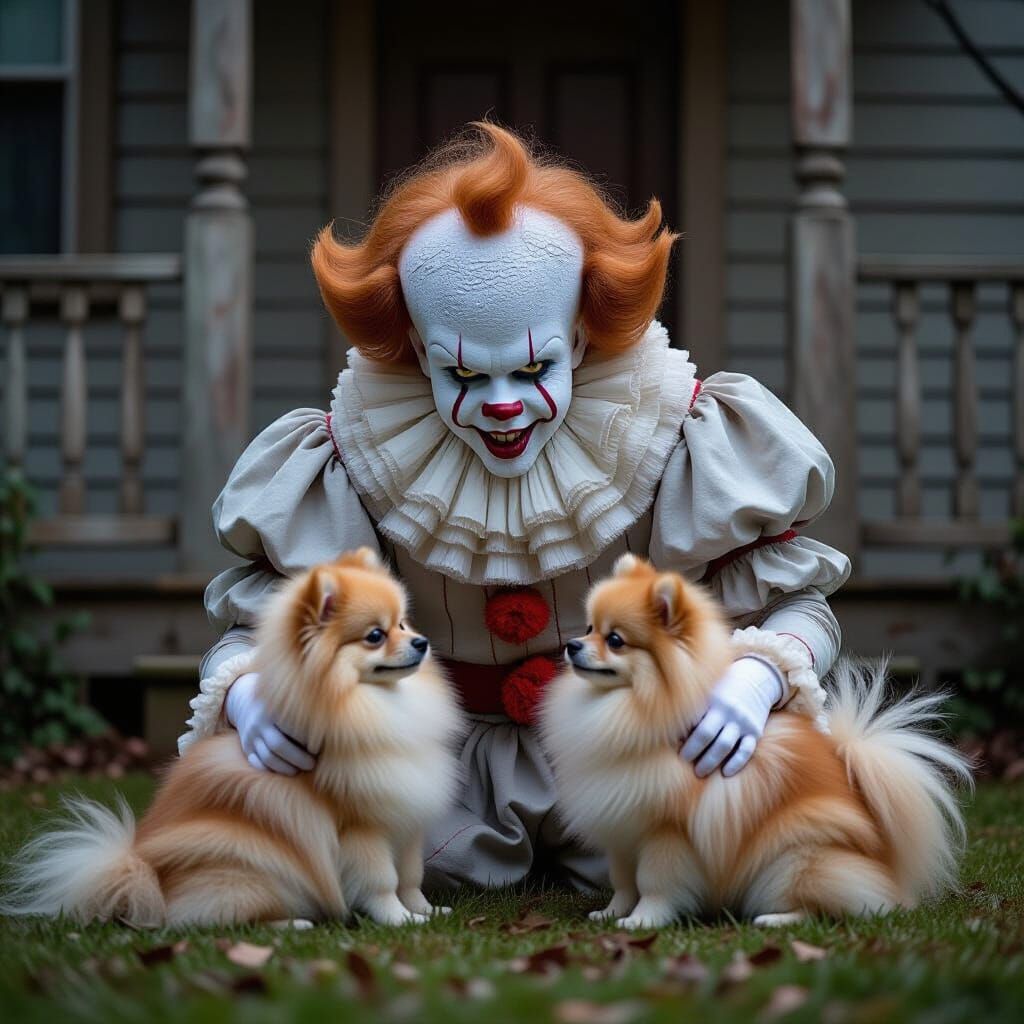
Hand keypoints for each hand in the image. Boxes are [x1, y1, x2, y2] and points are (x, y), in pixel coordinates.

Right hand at [225, 672, 316, 774]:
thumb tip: (335, 719)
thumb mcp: (289, 699)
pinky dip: (269, 770)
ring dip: (285, 768)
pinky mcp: (246, 747)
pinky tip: (283, 771)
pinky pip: (256, 763)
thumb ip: (307, 705)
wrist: (244, 700)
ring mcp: (251, 736)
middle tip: (313, 764)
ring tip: (299, 770)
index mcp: (274, 709)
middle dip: (298, 758)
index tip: (320, 747)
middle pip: (278, 745)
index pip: (291, 728)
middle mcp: (260, 723)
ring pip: (267, 758)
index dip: (306, 740)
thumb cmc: (279, 703)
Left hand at [680, 657, 782, 777]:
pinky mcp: (755, 731)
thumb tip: (674, 735)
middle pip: (705, 734)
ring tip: (699, 772)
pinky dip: (736, 763)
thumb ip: (693, 709)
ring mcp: (742, 721)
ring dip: (710, 761)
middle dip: (692, 750)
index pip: (692, 718)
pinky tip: (725, 772)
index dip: (680, 732)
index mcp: (711, 698)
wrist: (756, 679)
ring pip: (724, 745)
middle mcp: (727, 709)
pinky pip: (746, 751)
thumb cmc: (723, 689)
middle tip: (683, 760)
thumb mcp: (707, 691)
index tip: (672, 743)